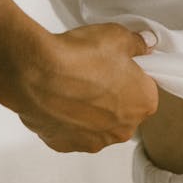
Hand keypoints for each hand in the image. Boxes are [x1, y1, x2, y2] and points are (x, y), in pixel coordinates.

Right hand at [5, 23, 158, 153]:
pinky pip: (73, 131)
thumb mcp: (118, 36)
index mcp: (144, 103)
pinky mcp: (66, 145)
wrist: (35, 73)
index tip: (118, 67)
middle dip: (113, 95)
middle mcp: (124, 129)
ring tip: (74, 86)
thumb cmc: (80, 57)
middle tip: (94, 74)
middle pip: (124, 110)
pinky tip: (60, 99)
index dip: (131, 76)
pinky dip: (68, 118)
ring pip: (99, 124)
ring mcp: (94, 141)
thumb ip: (138, 44)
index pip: (145, 90)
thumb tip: (146, 44)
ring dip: (91, 110)